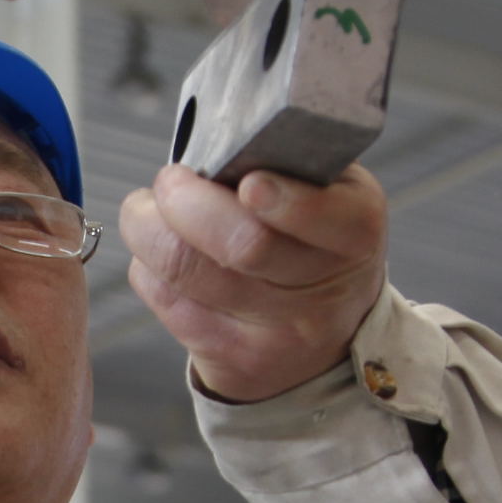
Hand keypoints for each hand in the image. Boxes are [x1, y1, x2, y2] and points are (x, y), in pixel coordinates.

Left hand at [120, 161, 388, 404]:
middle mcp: (320, 292)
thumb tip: (211, 141)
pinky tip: (162, 253)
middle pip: (240, 245)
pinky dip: (147, 265)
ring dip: (148, 226)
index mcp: (354, 233)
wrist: (328, 337)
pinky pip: (164, 298)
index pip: (322, 217)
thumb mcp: (332, 194)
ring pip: (184, 270)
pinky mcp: (230, 361)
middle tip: (171, 180)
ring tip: (153, 209)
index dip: (283, 199)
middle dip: (184, 199)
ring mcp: (275, 336)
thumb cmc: (316, 243)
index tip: (249, 182)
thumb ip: (286, 163)